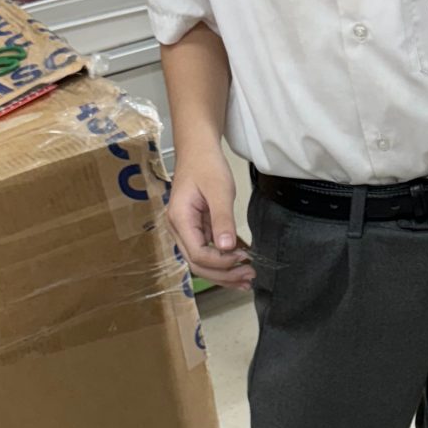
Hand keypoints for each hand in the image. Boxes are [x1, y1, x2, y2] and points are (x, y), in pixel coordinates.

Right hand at [167, 144, 252, 288]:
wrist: (198, 150)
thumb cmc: (206, 165)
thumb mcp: (219, 190)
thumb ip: (222, 219)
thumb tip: (226, 248)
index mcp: (180, 219)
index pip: (197, 254)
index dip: (221, 262)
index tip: (243, 257)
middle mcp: (178, 229)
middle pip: (198, 264)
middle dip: (224, 274)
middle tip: (249, 276)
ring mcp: (186, 230)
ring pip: (202, 262)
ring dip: (224, 272)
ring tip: (247, 277)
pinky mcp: (196, 229)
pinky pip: (207, 251)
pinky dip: (223, 261)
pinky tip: (240, 266)